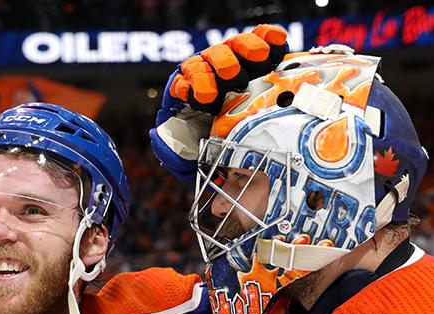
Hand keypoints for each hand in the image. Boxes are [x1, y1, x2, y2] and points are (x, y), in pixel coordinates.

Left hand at [150, 25, 287, 180]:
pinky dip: (268, 36)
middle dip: (220, 64)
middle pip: (210, 58)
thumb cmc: (223, 150)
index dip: (194, 82)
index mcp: (193, 94)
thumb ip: (172, 151)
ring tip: (259, 58)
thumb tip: (156, 135)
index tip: (207, 97)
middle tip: (233, 74)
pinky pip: (262, 36)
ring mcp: (237, 60)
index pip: (184, 80)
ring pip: (234, 45)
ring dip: (245, 48)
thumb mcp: (193, 157)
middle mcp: (213, 73)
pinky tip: (277, 43)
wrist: (260, 151)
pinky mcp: (262, 54)